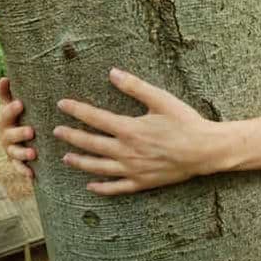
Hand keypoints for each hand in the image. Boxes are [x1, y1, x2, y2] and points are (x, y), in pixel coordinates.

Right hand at [0, 77, 35, 178]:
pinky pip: (19, 168)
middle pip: (10, 134)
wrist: (16, 137)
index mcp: (6, 119)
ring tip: (33, 153)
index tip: (20, 103)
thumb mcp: (11, 104)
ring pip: (15, 152)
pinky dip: (24, 171)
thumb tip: (4, 78)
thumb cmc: (17, 116)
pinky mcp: (17, 162)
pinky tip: (32, 175)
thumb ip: (7, 93)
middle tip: (31, 131)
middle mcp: (6, 135)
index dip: (12, 109)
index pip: (7, 113)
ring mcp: (11, 149)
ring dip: (23, 153)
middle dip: (20, 133)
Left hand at [54, 68, 215, 194]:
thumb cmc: (185, 122)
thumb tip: (112, 73)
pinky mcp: (142, 182)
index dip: (76, 110)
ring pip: (98, 167)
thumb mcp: (161, 99)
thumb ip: (135, 86)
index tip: (62, 104)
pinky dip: (101, 188)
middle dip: (71, 136)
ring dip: (80, 162)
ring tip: (66, 158)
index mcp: (129, 129)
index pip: (95, 117)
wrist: (205, 150)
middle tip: (56, 131)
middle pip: (91, 143)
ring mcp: (133, 169)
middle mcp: (126, 151)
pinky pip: (116, 187)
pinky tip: (91, 186)